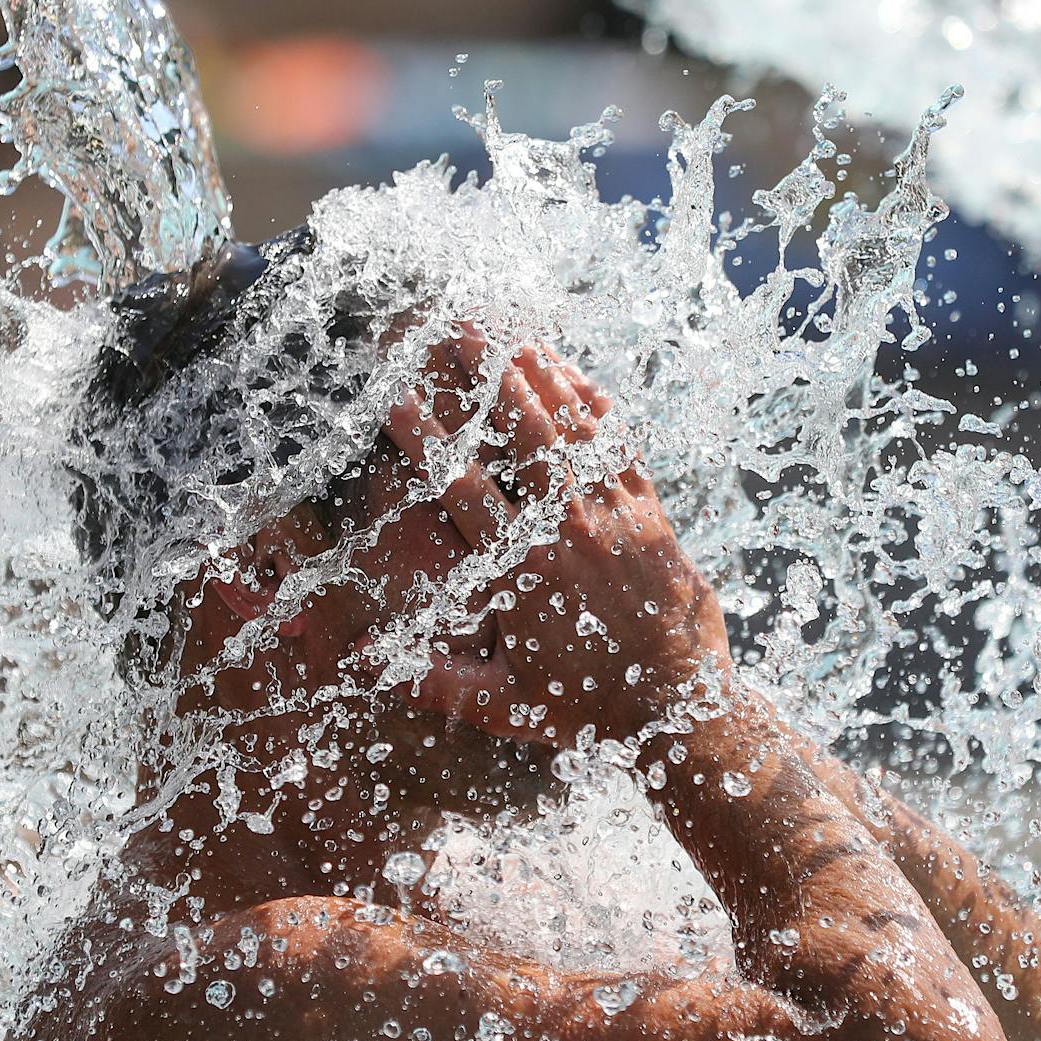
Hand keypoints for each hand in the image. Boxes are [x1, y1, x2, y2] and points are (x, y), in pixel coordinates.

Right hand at [382, 328, 732, 747]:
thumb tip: (363, 663)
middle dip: (488, 378)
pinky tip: (582, 380)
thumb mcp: (502, 704)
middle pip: (522, 434)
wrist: (678, 707)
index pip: (459, 487)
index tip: (393, 397)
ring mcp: (613, 517)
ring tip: (515, 339)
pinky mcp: (651, 516)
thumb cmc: (586, 709)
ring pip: (574, 431)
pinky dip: (601, 411)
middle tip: (460, 331)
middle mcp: (566, 530)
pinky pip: (623, 448)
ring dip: (544, 380)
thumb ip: (432, 679)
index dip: (423, 437)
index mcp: (521, 570)